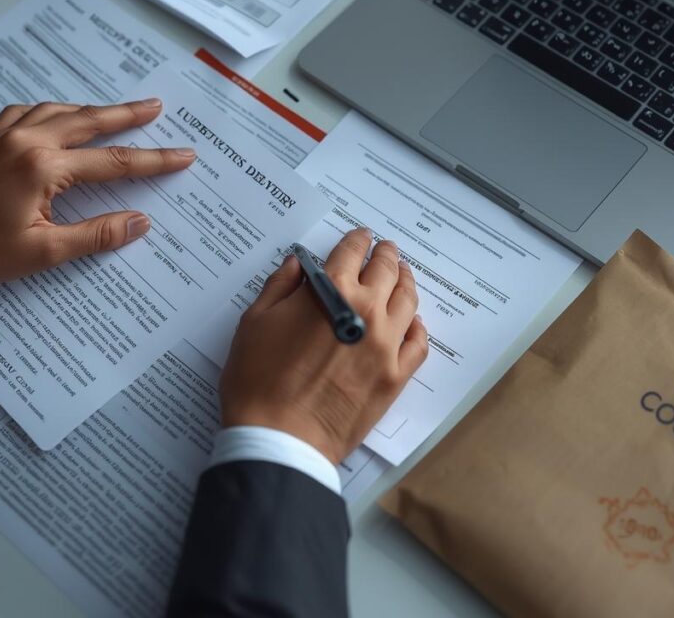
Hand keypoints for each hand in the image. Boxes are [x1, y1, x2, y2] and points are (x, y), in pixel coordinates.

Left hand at [0, 99, 195, 291]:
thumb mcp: (42, 253)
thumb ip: (95, 235)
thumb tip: (139, 222)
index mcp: (44, 168)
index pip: (114, 163)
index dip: (153, 161)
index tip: (183, 155)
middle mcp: (28, 140)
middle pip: (91, 121)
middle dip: (129, 114)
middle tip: (157, 106)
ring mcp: (6, 133)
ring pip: (61, 110)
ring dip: (94, 109)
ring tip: (120, 110)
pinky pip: (30, 111)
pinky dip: (54, 110)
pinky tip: (62, 114)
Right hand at [219, 228, 428, 463]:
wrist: (279, 438)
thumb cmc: (258, 380)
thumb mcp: (255, 322)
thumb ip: (280, 286)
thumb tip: (298, 265)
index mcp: (331, 292)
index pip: (350, 253)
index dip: (356, 239)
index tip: (360, 235)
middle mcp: (366, 311)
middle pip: (385, 270)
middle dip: (385, 254)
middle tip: (385, 248)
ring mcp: (386, 345)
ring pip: (408, 301)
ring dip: (405, 281)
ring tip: (402, 275)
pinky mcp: (396, 377)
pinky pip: (418, 343)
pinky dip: (417, 327)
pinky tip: (412, 322)